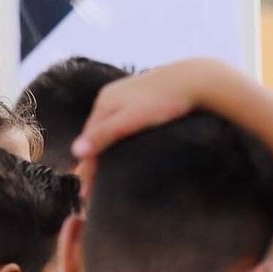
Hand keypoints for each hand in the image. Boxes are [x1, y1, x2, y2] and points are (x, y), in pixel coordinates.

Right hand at [70, 59, 231, 192]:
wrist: (196, 80)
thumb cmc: (164, 101)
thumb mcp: (130, 119)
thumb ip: (104, 134)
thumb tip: (76, 151)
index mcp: (105, 101)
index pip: (88, 139)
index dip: (88, 166)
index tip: (88, 192)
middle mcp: (112, 96)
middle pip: (96, 133)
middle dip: (93, 160)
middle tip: (92, 189)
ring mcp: (127, 96)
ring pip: (109, 128)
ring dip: (105, 150)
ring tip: (105, 174)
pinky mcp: (143, 98)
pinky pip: (123, 123)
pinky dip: (119, 139)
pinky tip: (125, 149)